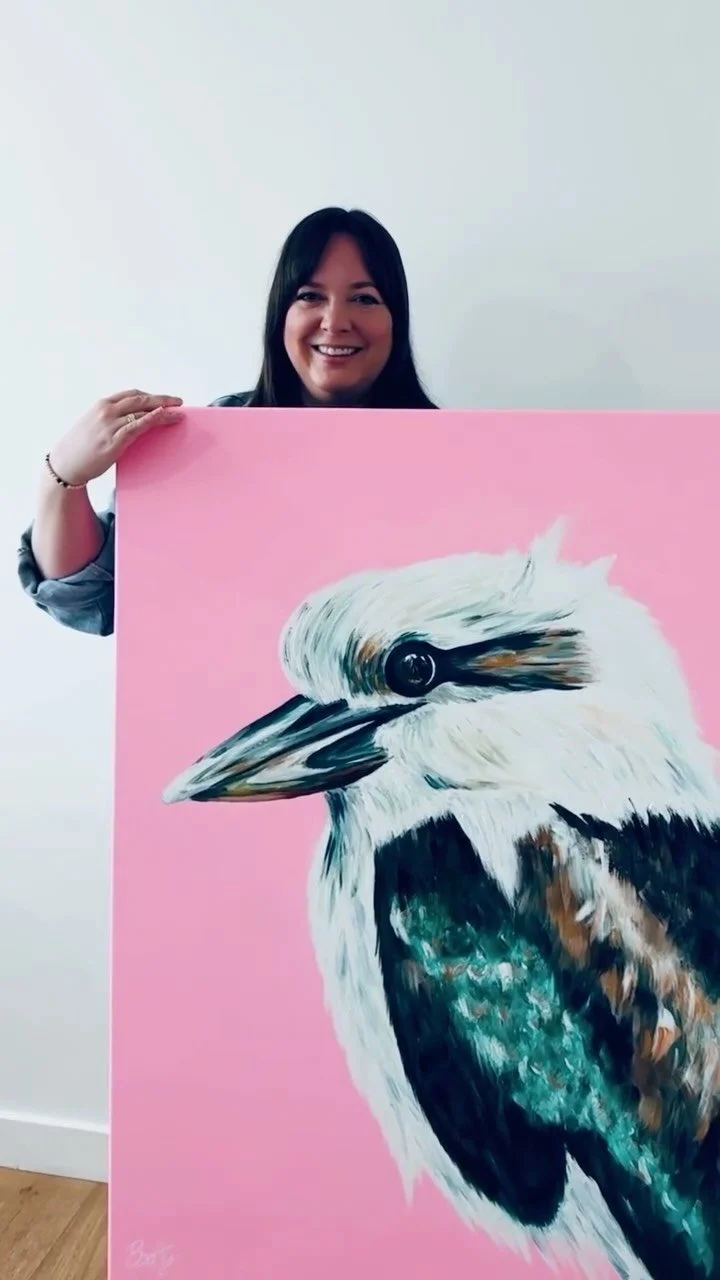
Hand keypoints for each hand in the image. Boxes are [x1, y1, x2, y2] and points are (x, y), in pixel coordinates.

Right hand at [47, 390, 184, 486]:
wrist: (65, 463)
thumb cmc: (79, 448)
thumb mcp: (93, 425)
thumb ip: (110, 420)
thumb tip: (128, 422)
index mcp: (101, 405)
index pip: (131, 395)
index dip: (150, 396)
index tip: (164, 399)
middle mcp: (106, 411)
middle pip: (140, 399)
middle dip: (162, 399)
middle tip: (179, 402)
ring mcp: (110, 425)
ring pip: (142, 412)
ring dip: (163, 411)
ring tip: (178, 414)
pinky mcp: (114, 440)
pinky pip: (137, 426)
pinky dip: (152, 419)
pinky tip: (163, 416)